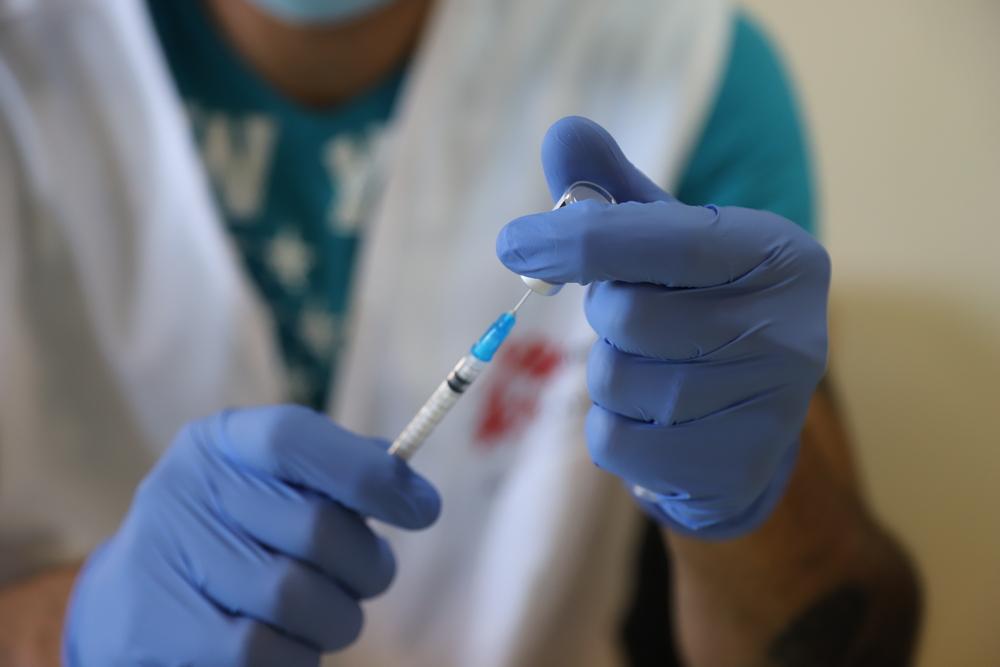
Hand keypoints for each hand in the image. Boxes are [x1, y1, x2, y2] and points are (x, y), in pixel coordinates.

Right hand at [63, 405, 439, 665]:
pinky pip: (266, 653)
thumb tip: (410, 488)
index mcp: (222, 442)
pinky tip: (292, 643)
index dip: (370, 475)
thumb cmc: (234, 533)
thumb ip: (338, 472)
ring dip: (337, 616)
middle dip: (367, 562)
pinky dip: (299, 655)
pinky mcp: (159, 633)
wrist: (132, 602)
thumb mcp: (273, 483)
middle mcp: (185, 489)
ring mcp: (164, 560)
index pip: (297, 439)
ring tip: (330, 612)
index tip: (425, 509)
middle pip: (315, 527)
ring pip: (296, 598)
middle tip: (374, 573)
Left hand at [497, 116, 828, 538]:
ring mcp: (770, 407)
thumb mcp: (666, 242)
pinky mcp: (736, 467)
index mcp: (777, 252)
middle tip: (629, 316)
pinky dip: (611, 427)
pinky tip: (651, 417)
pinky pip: (616, 442)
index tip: (513, 242)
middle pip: (629, 318)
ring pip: (616, 384)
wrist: (753, 419)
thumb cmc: (700, 310)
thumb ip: (614, 192)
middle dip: (604, 316)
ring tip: (651, 368)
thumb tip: (562, 132)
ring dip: (607, 374)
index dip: (579, 239)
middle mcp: (789, 328)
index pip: (666, 240)